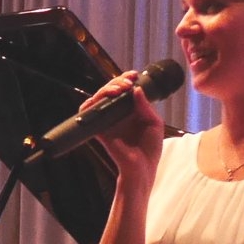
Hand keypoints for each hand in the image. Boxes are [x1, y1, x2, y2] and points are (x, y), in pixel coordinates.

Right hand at [79, 69, 166, 188]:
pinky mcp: (99, 129)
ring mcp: (107, 121)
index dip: (126, 79)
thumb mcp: (154, 123)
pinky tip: (104, 98)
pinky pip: (88, 113)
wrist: (142, 169)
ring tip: (119, 89)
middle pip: (111, 90)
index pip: (125, 90)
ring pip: (99, 98)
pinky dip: (92, 103)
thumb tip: (136, 90)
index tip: (134, 75)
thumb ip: (146, 106)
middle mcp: (118, 114)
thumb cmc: (150, 149)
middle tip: (127, 83)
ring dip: (106, 89)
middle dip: (118, 81)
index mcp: (131, 110)